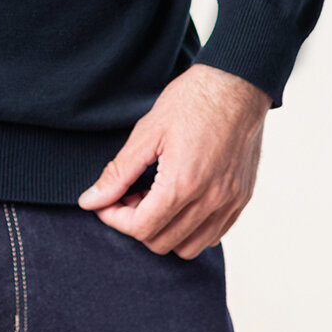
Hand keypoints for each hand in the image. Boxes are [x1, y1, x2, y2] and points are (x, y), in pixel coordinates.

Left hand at [76, 63, 271, 258]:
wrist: (237, 84)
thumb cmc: (191, 101)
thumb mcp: (147, 132)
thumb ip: (118, 172)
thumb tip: (90, 201)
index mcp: (182, 184)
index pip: (141, 228)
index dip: (114, 219)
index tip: (106, 202)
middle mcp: (210, 201)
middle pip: (162, 242)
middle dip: (136, 224)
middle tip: (128, 195)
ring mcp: (229, 203)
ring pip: (189, 247)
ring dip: (164, 230)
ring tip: (154, 198)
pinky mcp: (241, 200)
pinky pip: (213, 235)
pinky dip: (191, 229)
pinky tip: (178, 200)